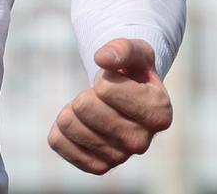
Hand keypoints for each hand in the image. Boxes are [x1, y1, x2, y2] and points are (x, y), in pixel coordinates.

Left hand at [47, 38, 173, 174]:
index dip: (103, 76)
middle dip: (86, 93)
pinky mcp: (97, 167)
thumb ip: (122, 49)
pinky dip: (61, 127)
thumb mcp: (136, 52)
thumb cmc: (134, 73)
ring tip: (91, 109)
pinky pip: (58, 142)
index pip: (104, 88)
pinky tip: (78, 124)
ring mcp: (119, 158)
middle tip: (100, 96)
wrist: (129, 100)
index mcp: (159, 113)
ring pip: (68, 124)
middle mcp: (141, 142)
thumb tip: (101, 58)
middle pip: (84, 107)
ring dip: (72, 108)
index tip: (116, 81)